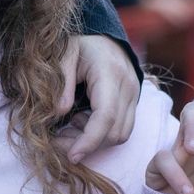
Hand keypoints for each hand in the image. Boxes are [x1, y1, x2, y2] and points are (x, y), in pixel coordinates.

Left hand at [61, 34, 140, 159]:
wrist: (105, 37)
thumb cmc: (81, 45)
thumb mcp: (63, 56)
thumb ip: (61, 85)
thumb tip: (59, 114)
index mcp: (110, 73)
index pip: (106, 116)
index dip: (89, 141)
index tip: (71, 156)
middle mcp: (128, 86)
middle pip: (115, 131)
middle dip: (87, 145)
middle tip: (59, 140)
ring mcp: (135, 95)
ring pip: (121, 135)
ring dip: (95, 142)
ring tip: (70, 128)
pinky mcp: (134, 103)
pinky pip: (123, 129)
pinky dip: (102, 135)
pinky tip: (82, 122)